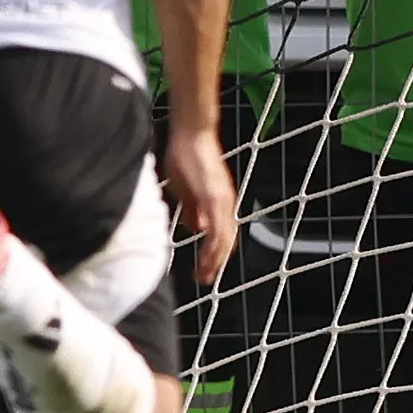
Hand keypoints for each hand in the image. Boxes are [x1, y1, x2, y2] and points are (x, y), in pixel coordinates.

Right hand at [163, 125, 237, 286]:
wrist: (191, 133)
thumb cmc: (187, 157)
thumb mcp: (188, 190)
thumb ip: (193, 209)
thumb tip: (195, 227)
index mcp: (219, 203)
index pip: (222, 235)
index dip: (216, 254)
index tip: (206, 270)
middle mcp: (225, 203)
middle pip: (226, 241)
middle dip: (216, 263)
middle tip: (206, 279)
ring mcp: (221, 200)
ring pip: (224, 238)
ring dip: (214, 259)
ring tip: (205, 275)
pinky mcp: (213, 196)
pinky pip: (216, 227)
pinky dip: (212, 245)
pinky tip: (206, 257)